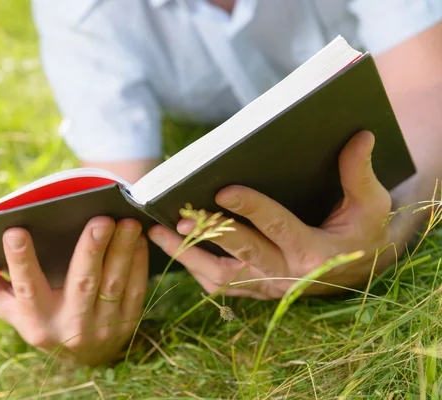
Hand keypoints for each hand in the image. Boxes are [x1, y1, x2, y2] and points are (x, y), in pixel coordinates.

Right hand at [0, 217, 147, 364]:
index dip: (19, 261)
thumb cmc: (43, 321)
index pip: (26, 288)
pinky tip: (138, 238)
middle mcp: (70, 326)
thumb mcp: (12, 310)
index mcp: (36, 321)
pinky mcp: (128, 321)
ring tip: (125, 221)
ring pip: (114, 284)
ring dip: (121, 251)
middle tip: (99, 219)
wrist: (84, 357)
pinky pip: (135, 288)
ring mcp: (102, 326)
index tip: (14, 230)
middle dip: (91, 250)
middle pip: (81, 284)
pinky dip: (137, 261)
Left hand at [149, 131, 397, 298]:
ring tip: (160, 233)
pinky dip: (195, 269)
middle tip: (182, 216)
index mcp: (314, 252)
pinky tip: (174, 249)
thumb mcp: (371, 205)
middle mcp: (287, 275)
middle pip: (242, 257)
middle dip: (211, 236)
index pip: (278, 227)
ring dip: (188, 257)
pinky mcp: (258, 291)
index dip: (251, 209)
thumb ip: (360, 173)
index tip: (223, 190)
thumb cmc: (363, 231)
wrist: (362, 270)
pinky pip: (221, 287)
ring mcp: (269, 288)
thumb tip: (361, 136)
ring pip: (222, 278)